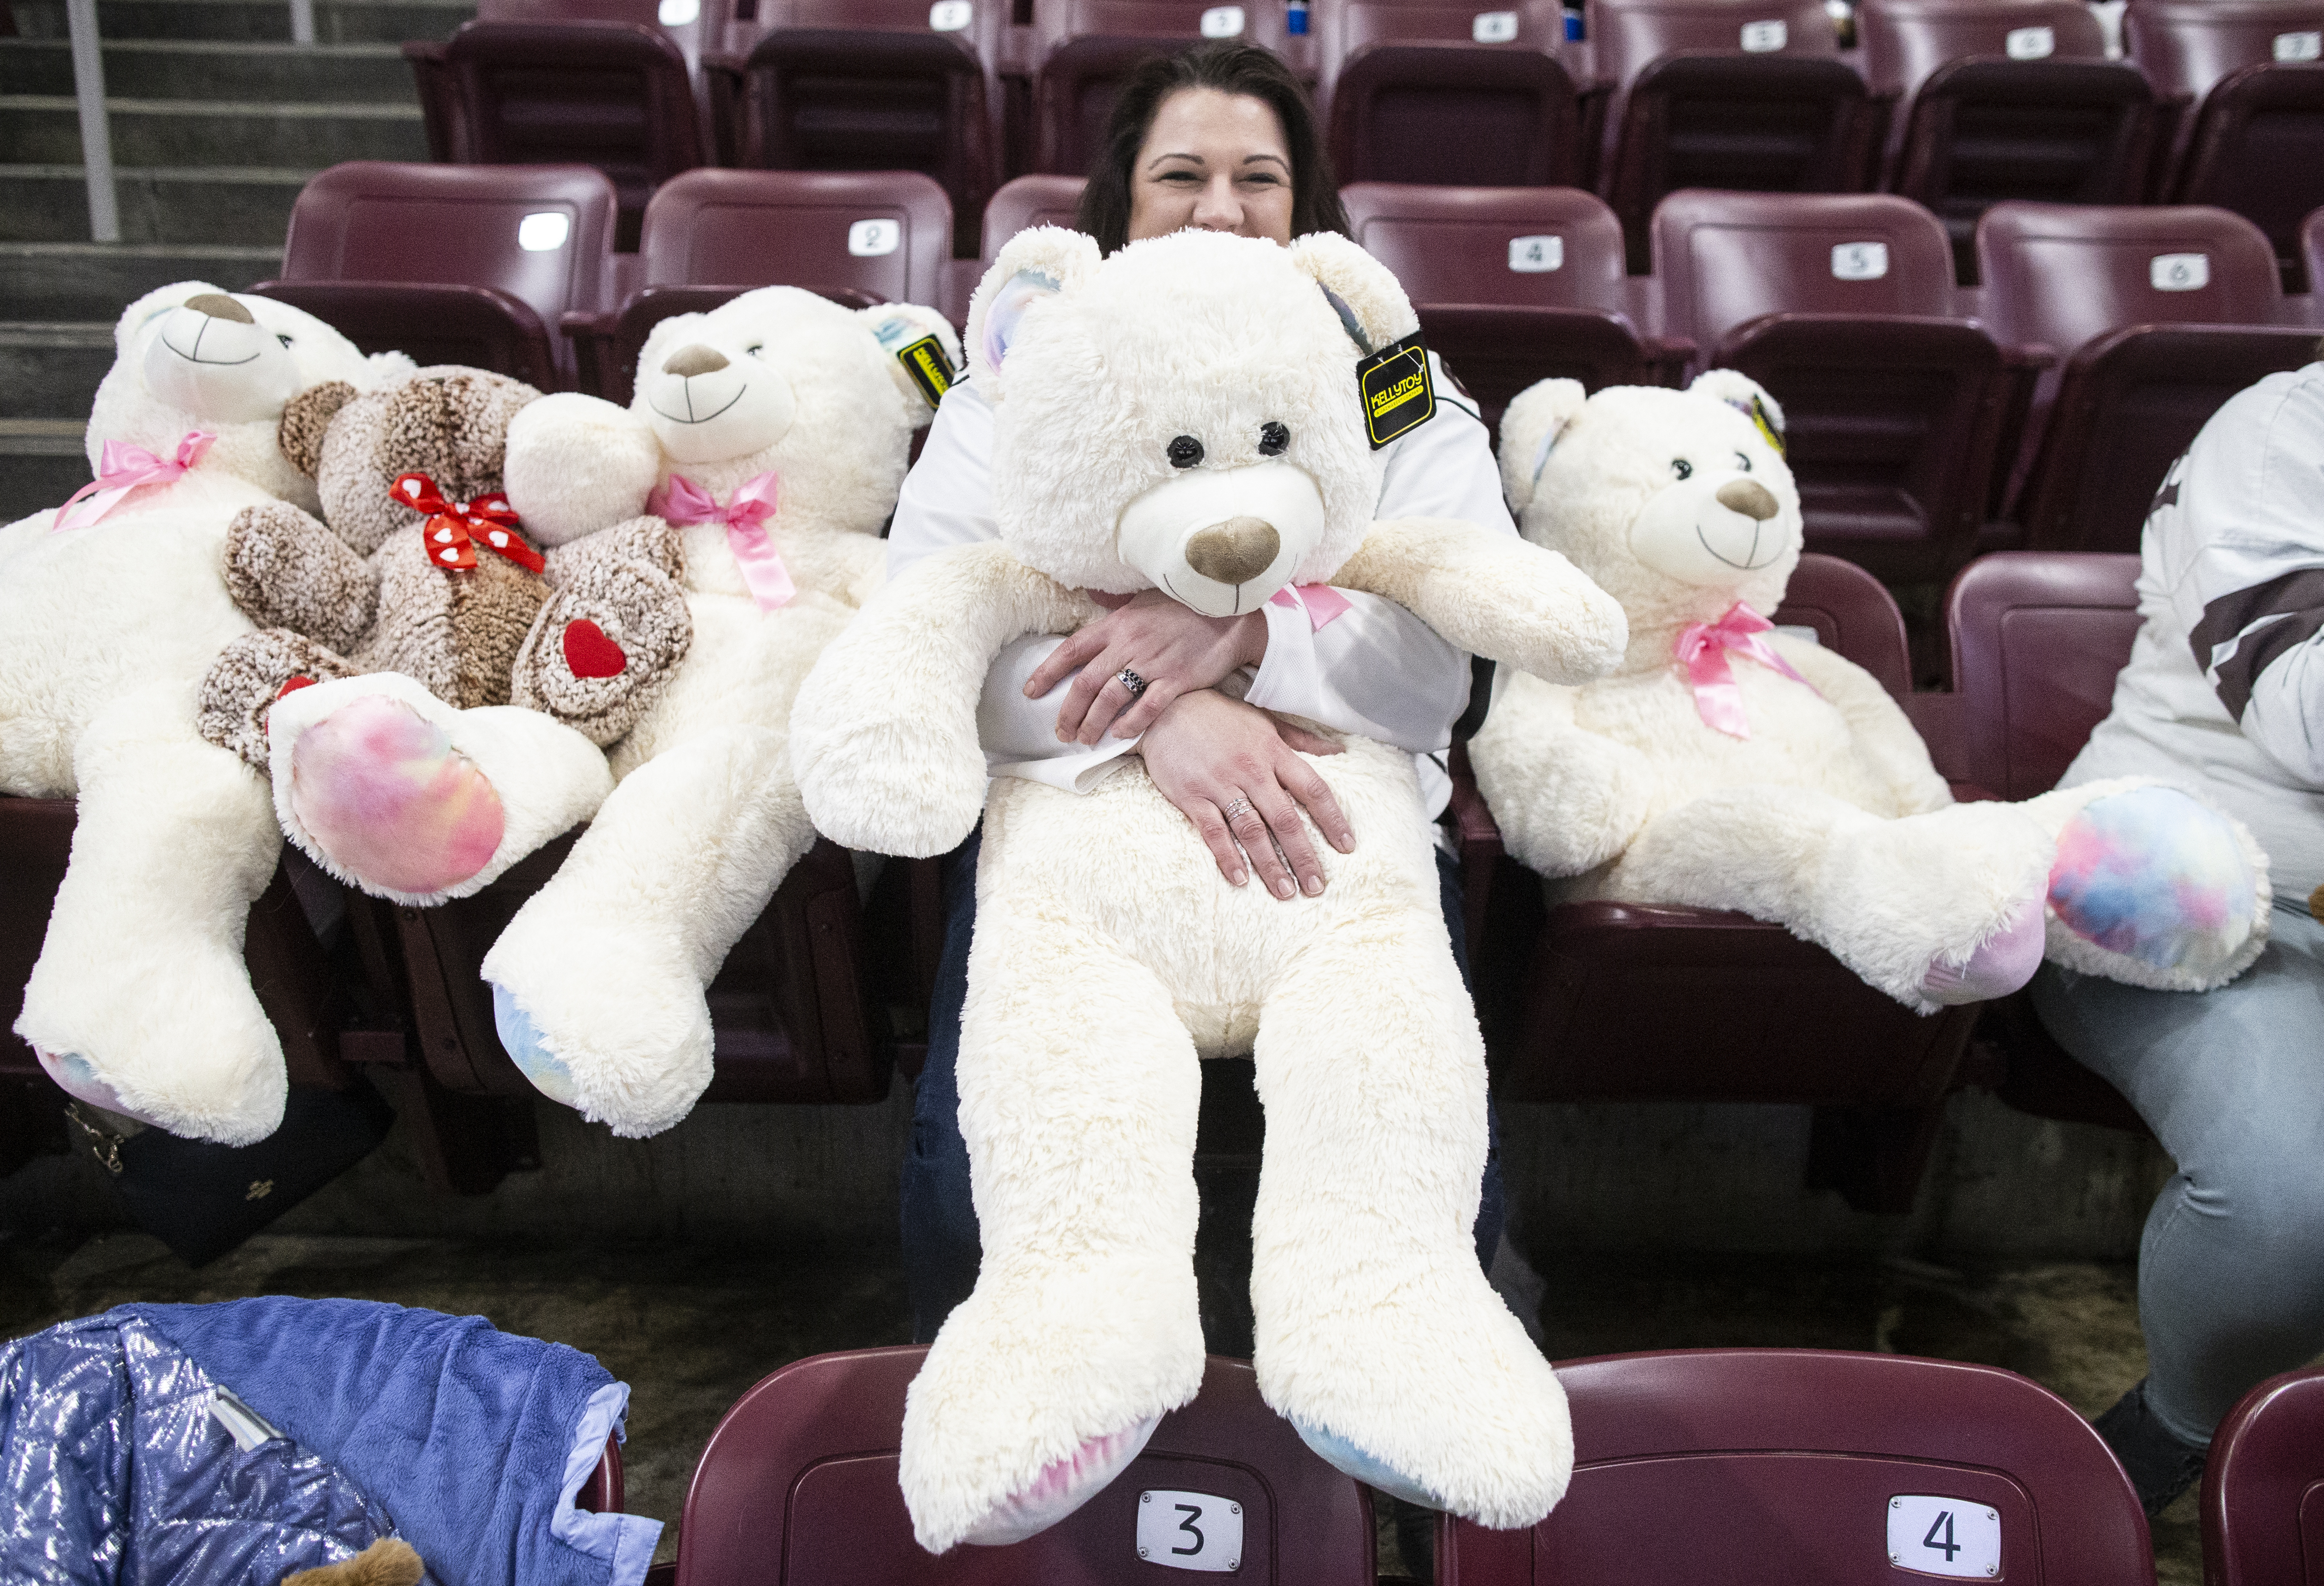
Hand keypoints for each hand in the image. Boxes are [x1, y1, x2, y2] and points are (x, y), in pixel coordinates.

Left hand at [1026, 589, 1267, 745]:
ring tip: (1084, 739)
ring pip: (1111, 698)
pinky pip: (1148, 706)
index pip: (1071, 650)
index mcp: (1117, 624)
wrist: (1230, 612)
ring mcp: (1154, 663)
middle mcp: (1129, 644)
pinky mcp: (1178, 679)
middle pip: (1086, 682)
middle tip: (1060, 732)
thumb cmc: (1185, 605)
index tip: (1031, 692)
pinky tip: (1120, 735)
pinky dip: (1131, 723)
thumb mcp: (1143, 599)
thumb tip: (1092, 598)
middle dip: (1068, 711)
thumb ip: (1115, 606)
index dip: (1047, 672)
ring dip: (1092, 723)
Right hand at [1138, 690, 1355, 898]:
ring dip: (1270, 865)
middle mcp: (1251, 769)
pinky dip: (1227, 857)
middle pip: (1285, 819)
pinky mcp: (1192, 796)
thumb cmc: (1219, 716)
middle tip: (1317, 887)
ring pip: (1252, 831)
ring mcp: (1220, 784)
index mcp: (1273, 751)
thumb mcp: (1264, 721)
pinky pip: (1213, 832)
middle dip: (1303, 857)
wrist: (1164, 709)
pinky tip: (1241, 879)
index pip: (1312, 789)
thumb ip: (1301, 739)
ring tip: (1286, 892)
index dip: (1332, 819)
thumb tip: (1339, 752)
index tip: (1346, 847)